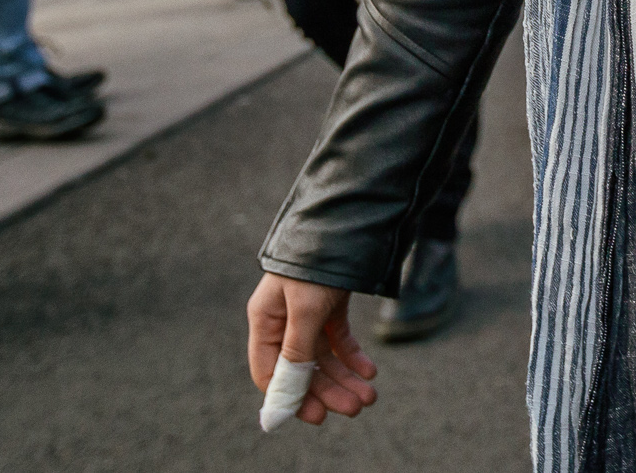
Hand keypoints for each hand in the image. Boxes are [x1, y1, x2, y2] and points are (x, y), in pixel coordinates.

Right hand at [247, 273, 376, 427]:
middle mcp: (283, 319)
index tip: (317, 416)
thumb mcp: (306, 308)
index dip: (292, 397)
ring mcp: (307, 312)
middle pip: (303, 367)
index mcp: (265, 319)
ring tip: (369, 396)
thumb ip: (296, 350)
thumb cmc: (316, 261)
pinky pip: (339, 338)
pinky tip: (369, 371)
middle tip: (356, 407)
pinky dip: (353, 356)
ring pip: (324, 356)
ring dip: (345, 377)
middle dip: (329, 389)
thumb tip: (289, 391)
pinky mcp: (329, 304)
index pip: (270, 371)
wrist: (345, 219)